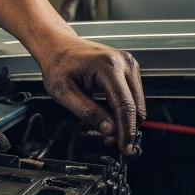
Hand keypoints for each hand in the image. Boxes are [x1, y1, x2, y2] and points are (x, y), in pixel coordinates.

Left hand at [36, 36, 145, 154]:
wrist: (57, 45)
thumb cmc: (58, 65)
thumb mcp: (64, 92)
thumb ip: (87, 112)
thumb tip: (109, 130)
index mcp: (108, 66)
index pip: (125, 106)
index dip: (126, 131)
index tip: (125, 149)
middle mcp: (123, 62)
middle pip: (136, 107)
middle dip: (125, 128)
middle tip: (109, 140)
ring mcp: (128, 63)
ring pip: (137, 104)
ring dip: (125, 119)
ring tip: (103, 123)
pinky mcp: (129, 67)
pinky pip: (133, 96)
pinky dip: (123, 108)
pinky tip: (107, 110)